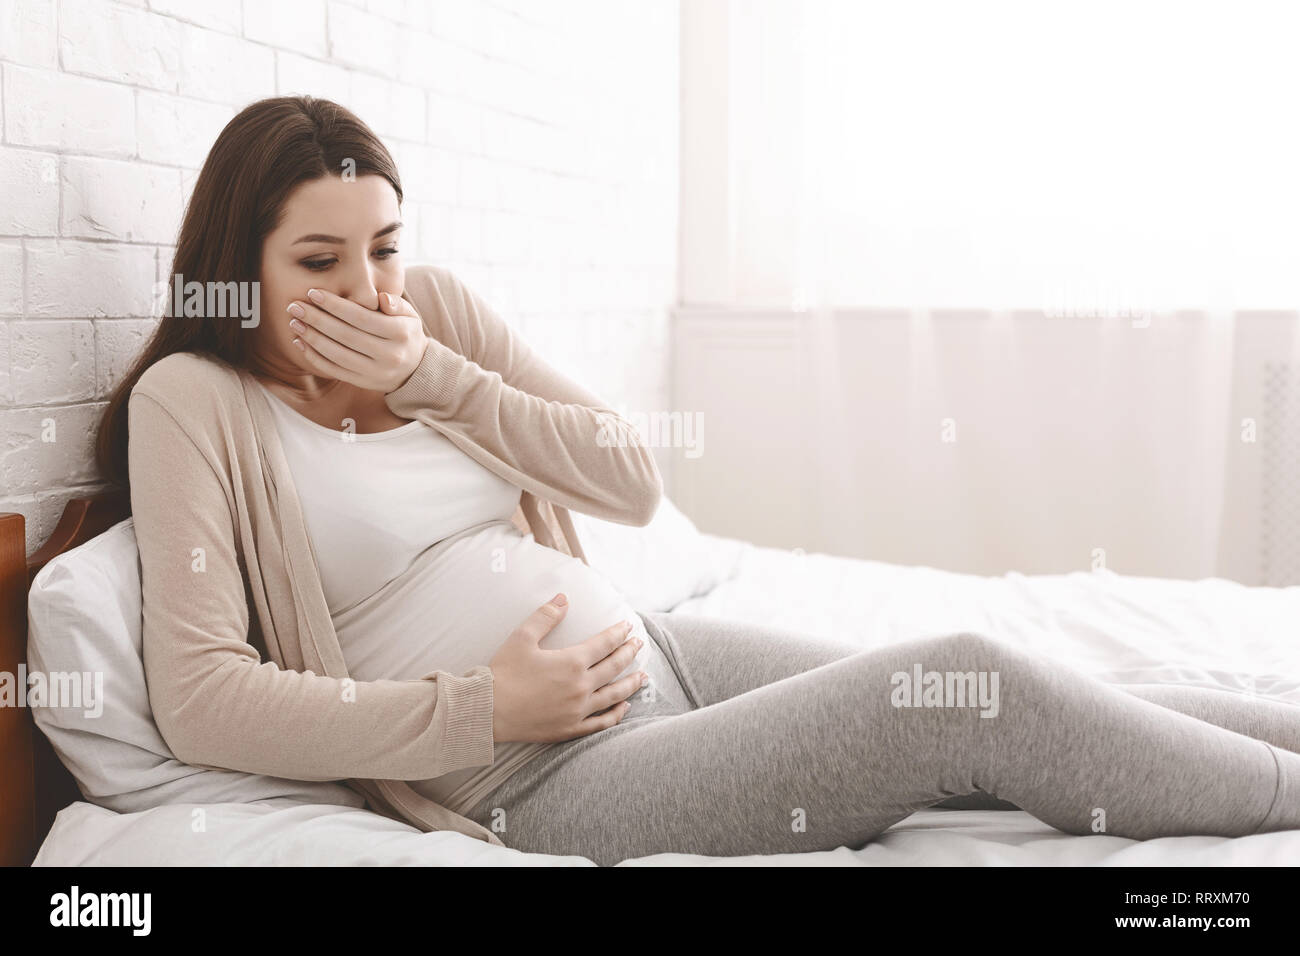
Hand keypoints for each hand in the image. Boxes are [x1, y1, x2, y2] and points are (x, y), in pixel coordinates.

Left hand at [286, 287, 429, 392]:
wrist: (414, 369)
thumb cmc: (405, 334)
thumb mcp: (410, 315)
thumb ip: (396, 304)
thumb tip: (381, 298)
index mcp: (400, 333)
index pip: (362, 317)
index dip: (335, 305)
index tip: (313, 293)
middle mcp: (389, 355)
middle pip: (346, 335)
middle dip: (317, 319)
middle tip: (295, 306)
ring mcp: (376, 372)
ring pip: (337, 354)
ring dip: (312, 338)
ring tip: (295, 322)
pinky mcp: (363, 382)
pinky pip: (334, 370)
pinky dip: (315, 357)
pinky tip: (301, 342)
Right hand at [488, 595, 646, 743]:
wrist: (487, 711)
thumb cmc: (503, 673)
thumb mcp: (522, 638)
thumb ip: (546, 616)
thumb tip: (563, 598)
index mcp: (572, 662)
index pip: (604, 643)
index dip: (618, 633)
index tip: (628, 626)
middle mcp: (581, 686)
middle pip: (614, 667)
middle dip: (629, 653)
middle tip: (639, 645)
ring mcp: (578, 710)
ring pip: (614, 695)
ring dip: (631, 684)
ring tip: (643, 676)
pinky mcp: (571, 728)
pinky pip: (602, 722)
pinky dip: (617, 714)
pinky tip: (624, 707)